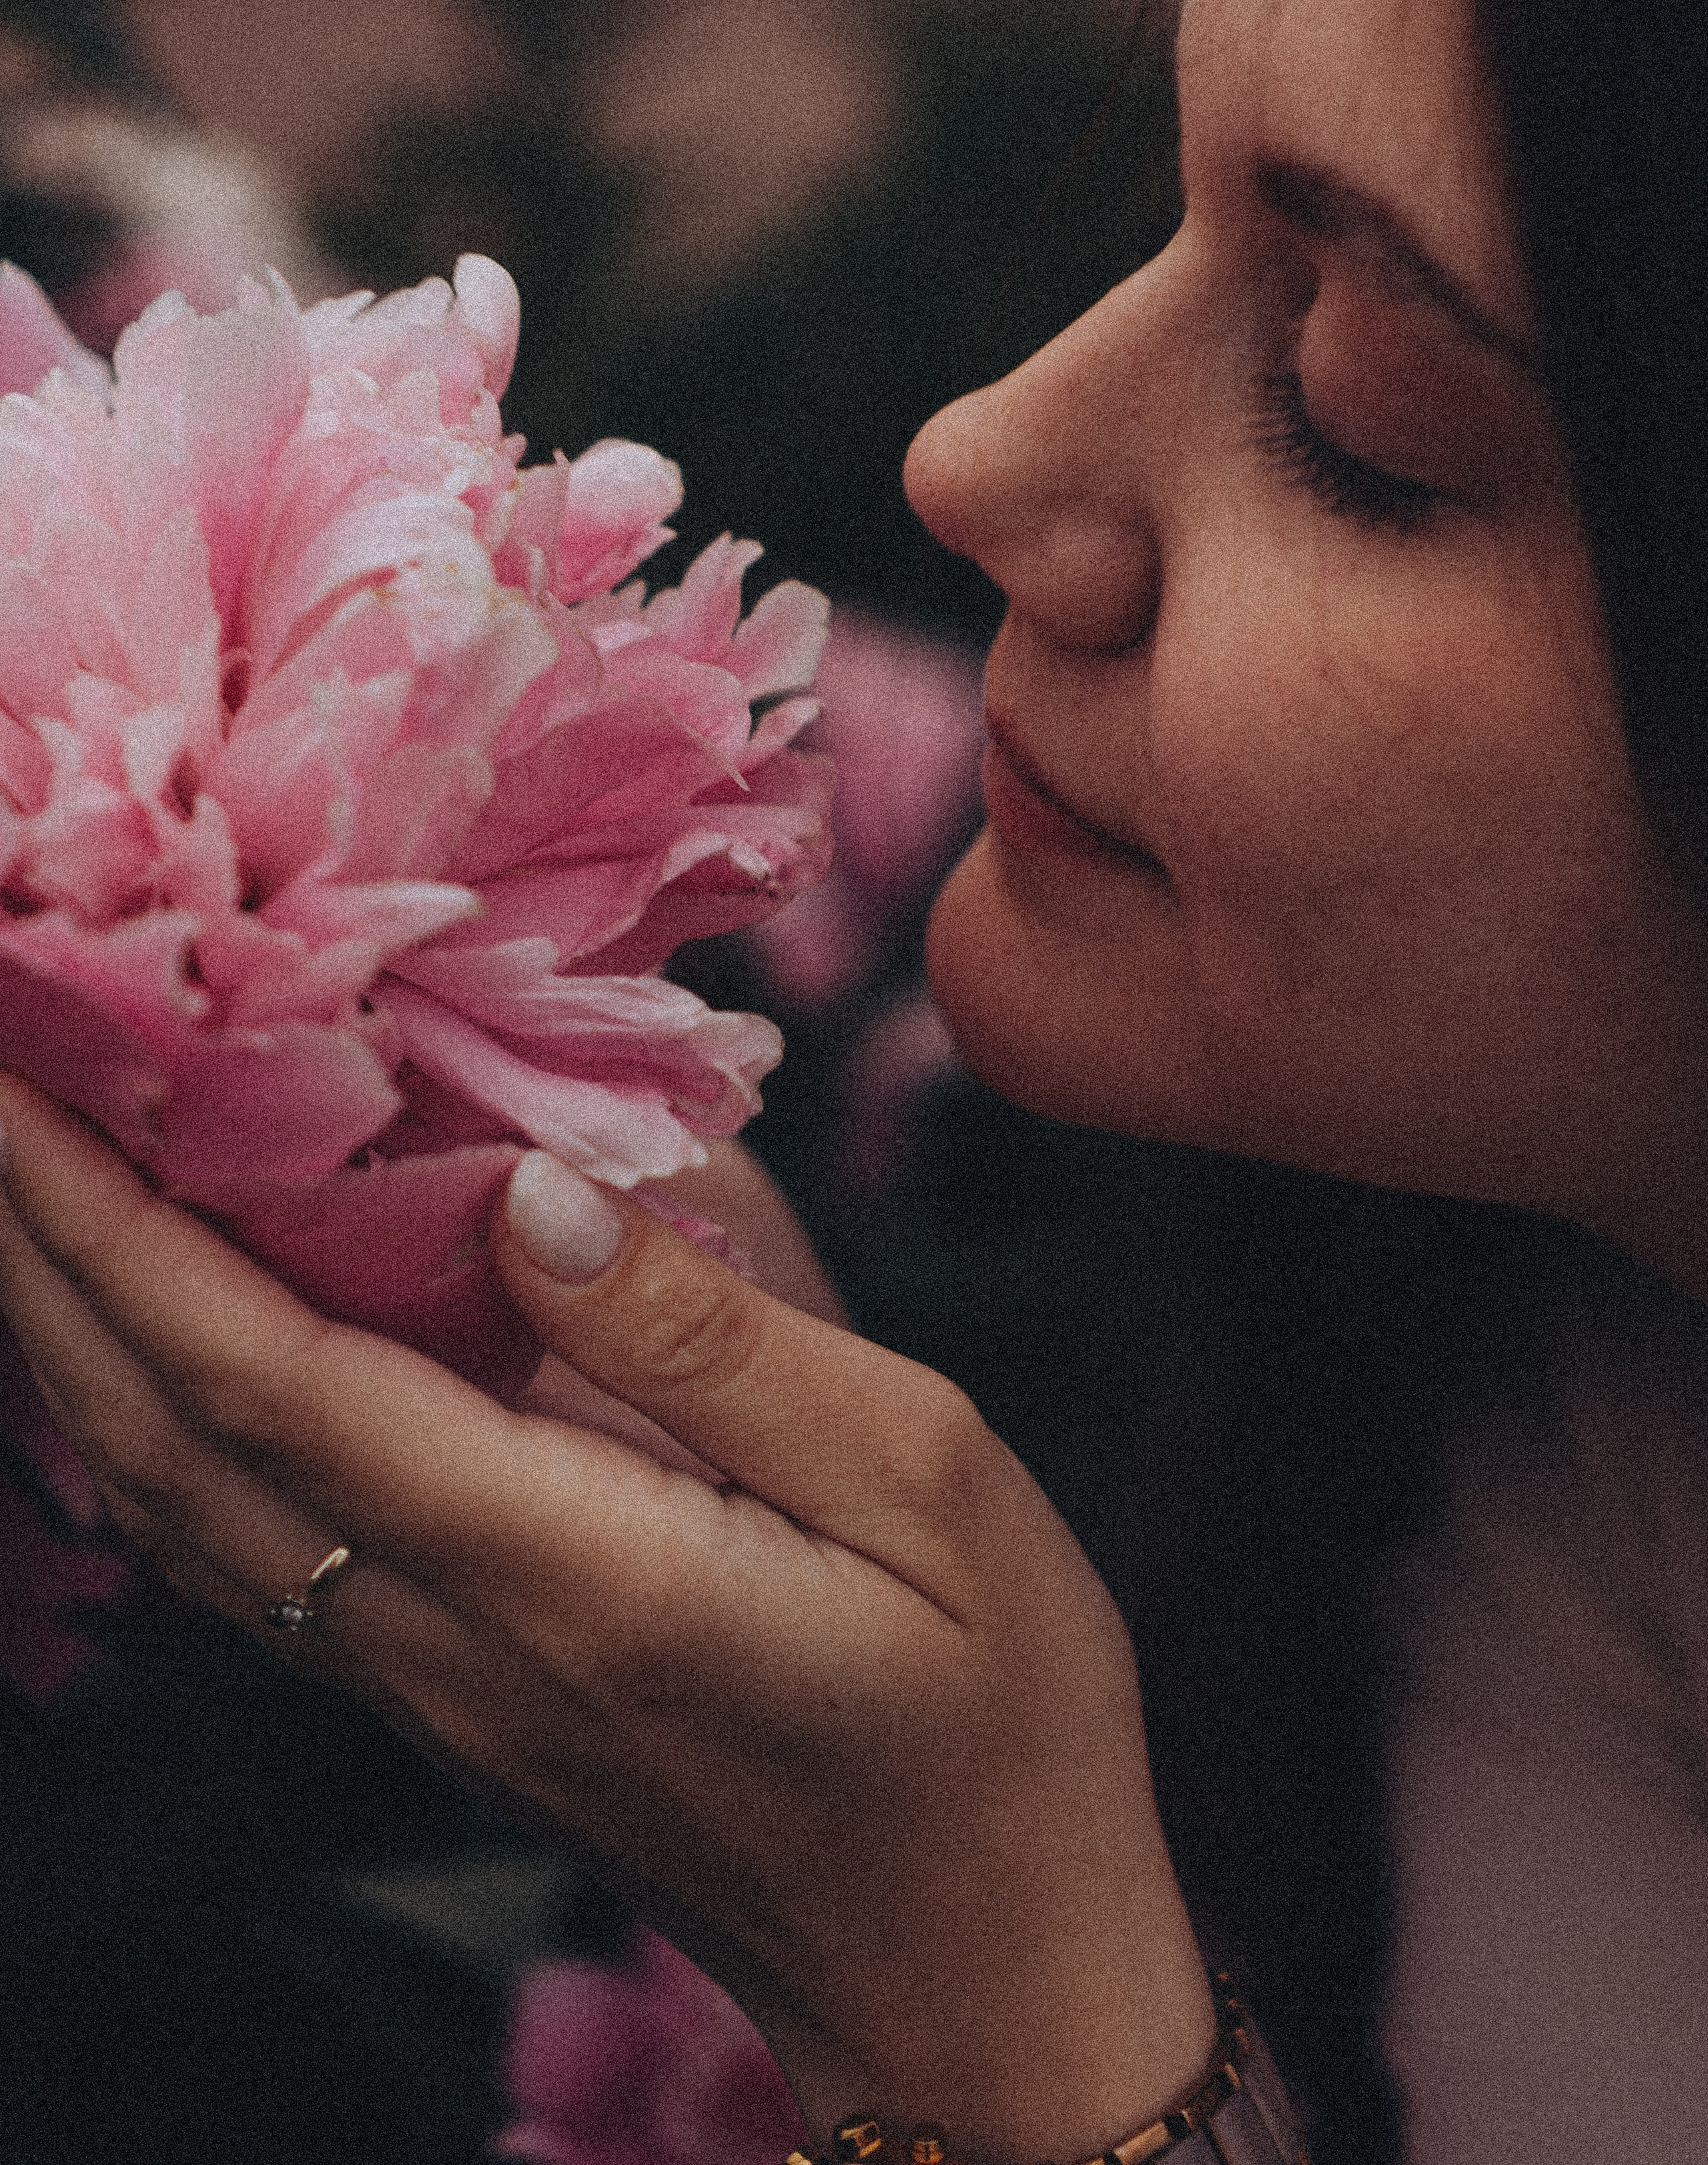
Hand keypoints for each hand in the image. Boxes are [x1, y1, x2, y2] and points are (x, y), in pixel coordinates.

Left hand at [0, 1078, 1214, 2162]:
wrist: (975, 1968)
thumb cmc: (990, 1715)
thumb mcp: (921, 1477)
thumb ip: (707, 1332)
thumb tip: (527, 1186)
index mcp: (563, 1568)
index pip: (269, 1380)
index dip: (121, 1227)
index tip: (27, 1081)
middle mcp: (449, 1634)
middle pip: (169, 1438)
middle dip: (47, 1254)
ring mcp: (431, 1680)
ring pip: (176, 1505)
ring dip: (72, 1336)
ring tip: (25, 1184)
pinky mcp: (451, 1692)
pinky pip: (240, 1551)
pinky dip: (145, 1430)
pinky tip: (133, 1349)